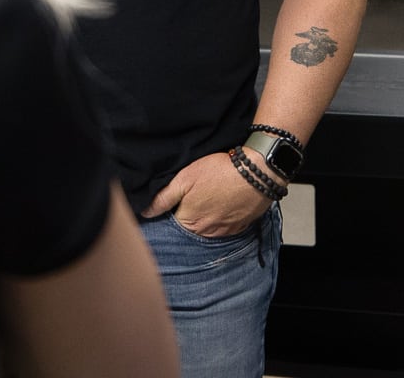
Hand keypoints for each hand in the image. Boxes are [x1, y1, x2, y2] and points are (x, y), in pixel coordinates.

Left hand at [140, 151, 270, 236]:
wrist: (258, 172)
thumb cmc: (220, 172)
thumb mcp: (185, 178)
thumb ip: (163, 198)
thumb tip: (145, 213)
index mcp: (189, 221)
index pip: (172, 223)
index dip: (171, 210)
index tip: (176, 199)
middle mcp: (206, 232)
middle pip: (190, 228)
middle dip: (188, 215)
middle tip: (195, 196)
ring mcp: (224, 231)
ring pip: (208, 228)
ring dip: (206, 217)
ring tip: (209, 198)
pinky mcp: (240, 226)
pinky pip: (225, 227)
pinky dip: (222, 217)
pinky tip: (223, 203)